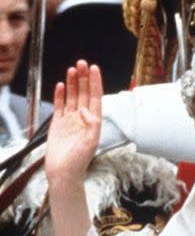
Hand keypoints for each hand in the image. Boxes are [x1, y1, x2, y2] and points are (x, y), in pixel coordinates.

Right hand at [45, 60, 102, 185]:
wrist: (63, 172)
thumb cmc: (79, 160)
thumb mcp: (91, 143)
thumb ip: (92, 125)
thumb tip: (86, 110)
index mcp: (93, 122)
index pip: (95, 97)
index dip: (95, 83)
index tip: (94, 69)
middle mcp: (83, 119)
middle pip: (84, 94)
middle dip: (84, 79)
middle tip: (82, 63)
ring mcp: (70, 120)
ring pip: (72, 97)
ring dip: (73, 83)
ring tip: (73, 69)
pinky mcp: (58, 124)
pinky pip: (60, 106)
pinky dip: (60, 95)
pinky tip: (62, 85)